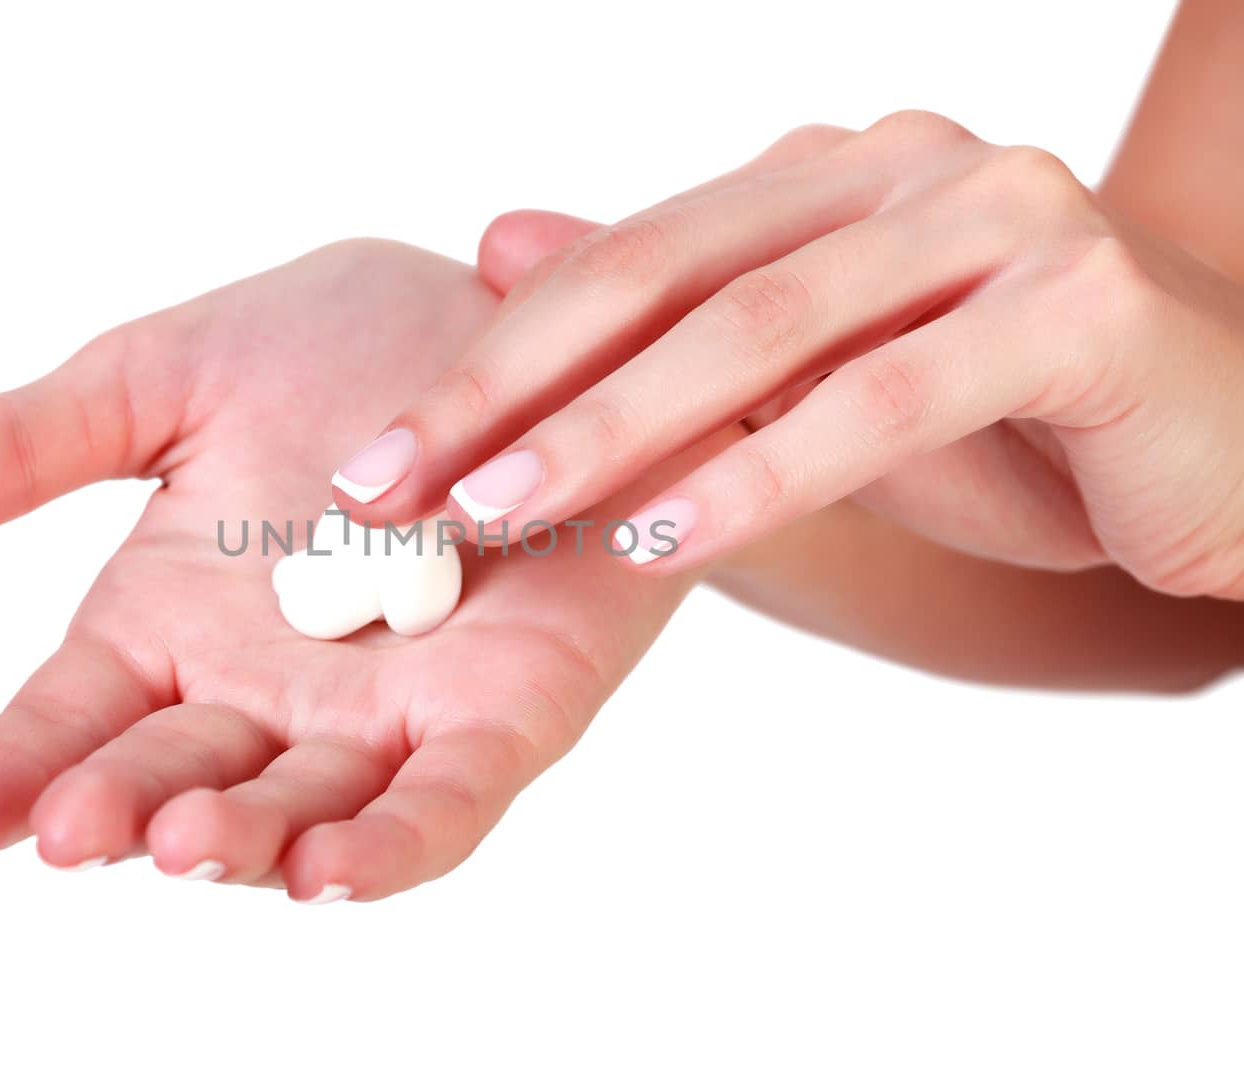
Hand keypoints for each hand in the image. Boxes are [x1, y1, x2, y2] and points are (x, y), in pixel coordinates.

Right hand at [0, 240, 706, 899]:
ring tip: (181, 841)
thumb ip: (23, 446)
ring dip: (243, 840)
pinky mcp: (502, 712)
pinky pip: (446, 800)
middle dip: (122, 809)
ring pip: (303, 808)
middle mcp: (268, 691)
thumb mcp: (166, 378)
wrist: (521, 320)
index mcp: (172, 623)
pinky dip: (392, 841)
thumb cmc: (346, 347)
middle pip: (177, 775)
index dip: (6, 771)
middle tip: (73, 826)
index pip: (71, 719)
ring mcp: (384, 715)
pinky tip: (331, 866)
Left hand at [336, 114, 1243, 599]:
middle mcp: (903, 168)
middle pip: (666, 277)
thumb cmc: (1016, 423)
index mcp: (828, 176)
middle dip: (512, 390)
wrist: (1225, 452)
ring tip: (497, 517)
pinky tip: (667, 541)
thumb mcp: (817, 375)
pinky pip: (888, 398)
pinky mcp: (1077, 307)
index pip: (626, 260)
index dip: (492, 357)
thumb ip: (675, 317)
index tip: (380, 457)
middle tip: (390, 486)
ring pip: (764, 330)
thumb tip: (501, 243)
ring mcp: (998, 219)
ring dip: (613, 431)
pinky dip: (766, 471)